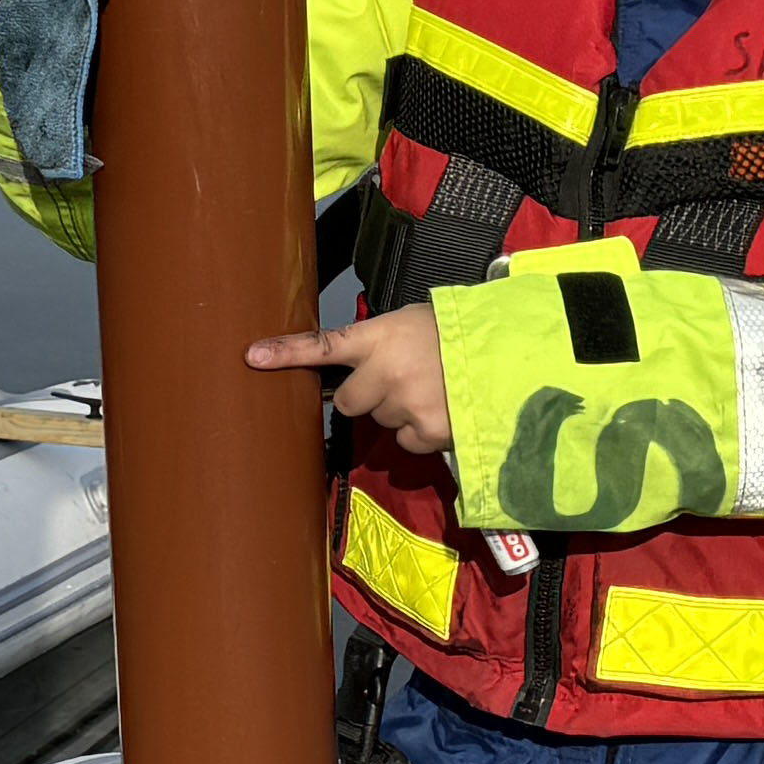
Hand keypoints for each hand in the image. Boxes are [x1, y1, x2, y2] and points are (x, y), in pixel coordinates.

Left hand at [245, 301, 448, 454]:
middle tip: (403, 378)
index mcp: (380, 337)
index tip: (253, 357)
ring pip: (381, 421)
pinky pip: (406, 441)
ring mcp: (406, 405)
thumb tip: (359, 366)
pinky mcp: (428, 431)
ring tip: (433, 389)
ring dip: (398, 411)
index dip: (286, 352)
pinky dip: (421, 432)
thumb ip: (381, 341)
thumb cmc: (461, 334)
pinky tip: (443, 409)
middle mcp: (387, 372)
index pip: (324, 345)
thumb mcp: (415, 322)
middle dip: (369, 394)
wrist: (511, 354)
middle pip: (349, 401)